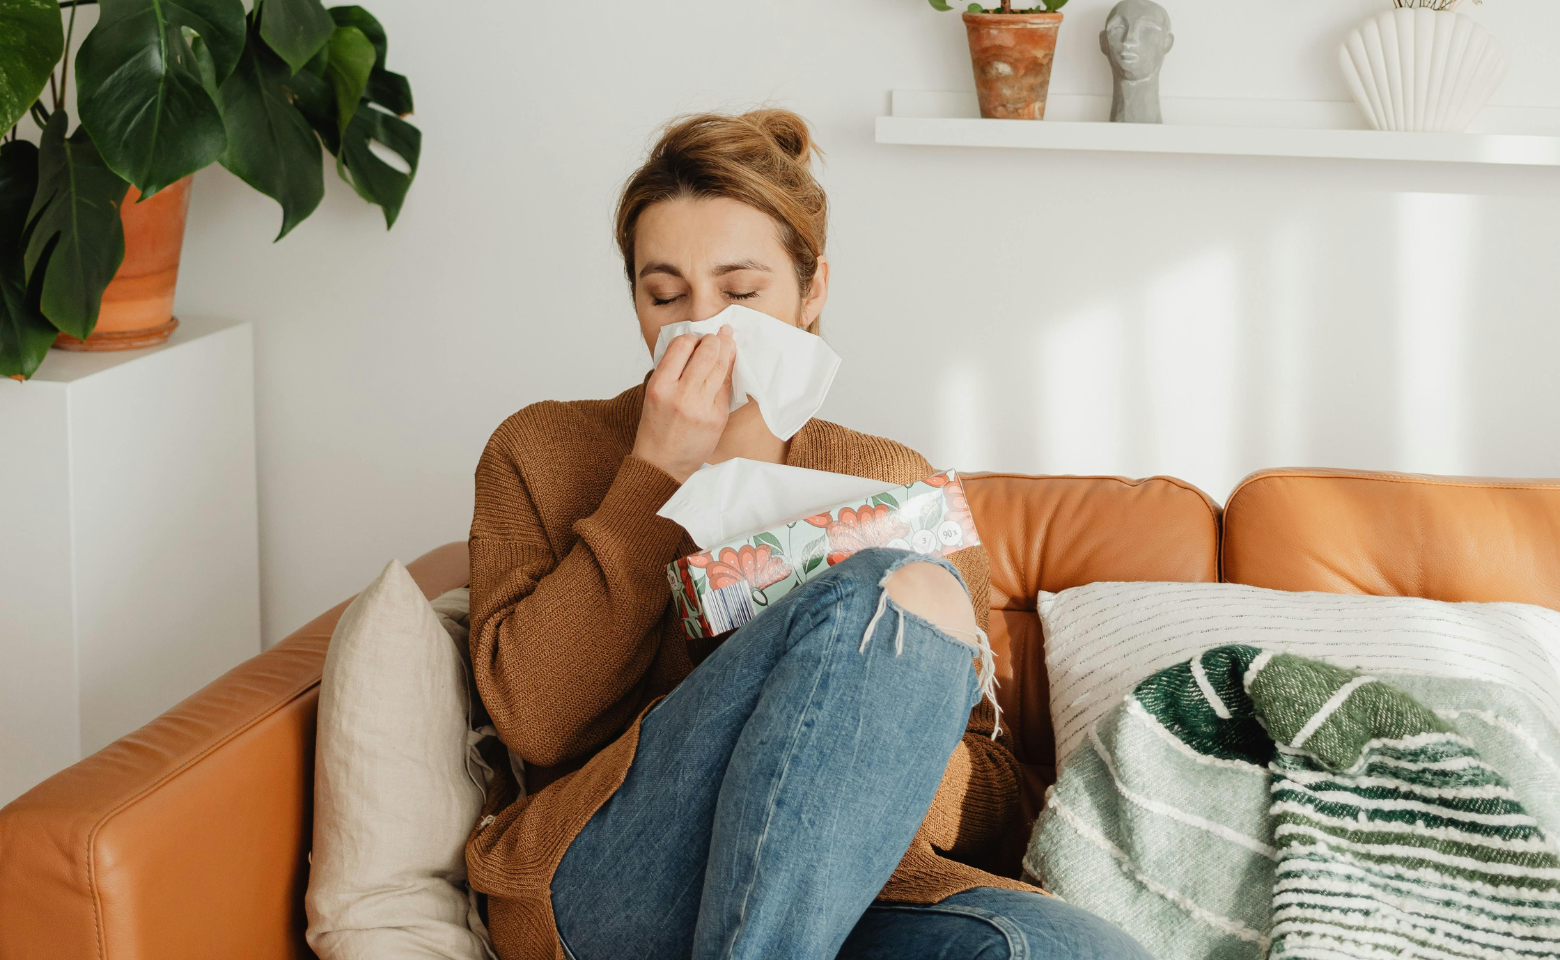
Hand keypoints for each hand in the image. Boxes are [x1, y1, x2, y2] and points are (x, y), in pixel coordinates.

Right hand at [633, 327, 735, 482]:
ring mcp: (702, 407)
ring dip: (726, 350)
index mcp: (660, 386)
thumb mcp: (653, 395)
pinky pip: (726, 387)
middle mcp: (681, 395)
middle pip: (706, 353)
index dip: (691, 338)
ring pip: (720, 367)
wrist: (662, 465)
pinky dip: (727, 373)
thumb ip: (671, 371)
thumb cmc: (656, 429)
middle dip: (715, 340)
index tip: (696, 338)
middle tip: (718, 335)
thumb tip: (693, 347)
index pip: (681, 346)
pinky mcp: (717, 418)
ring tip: (727, 340)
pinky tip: (728, 364)